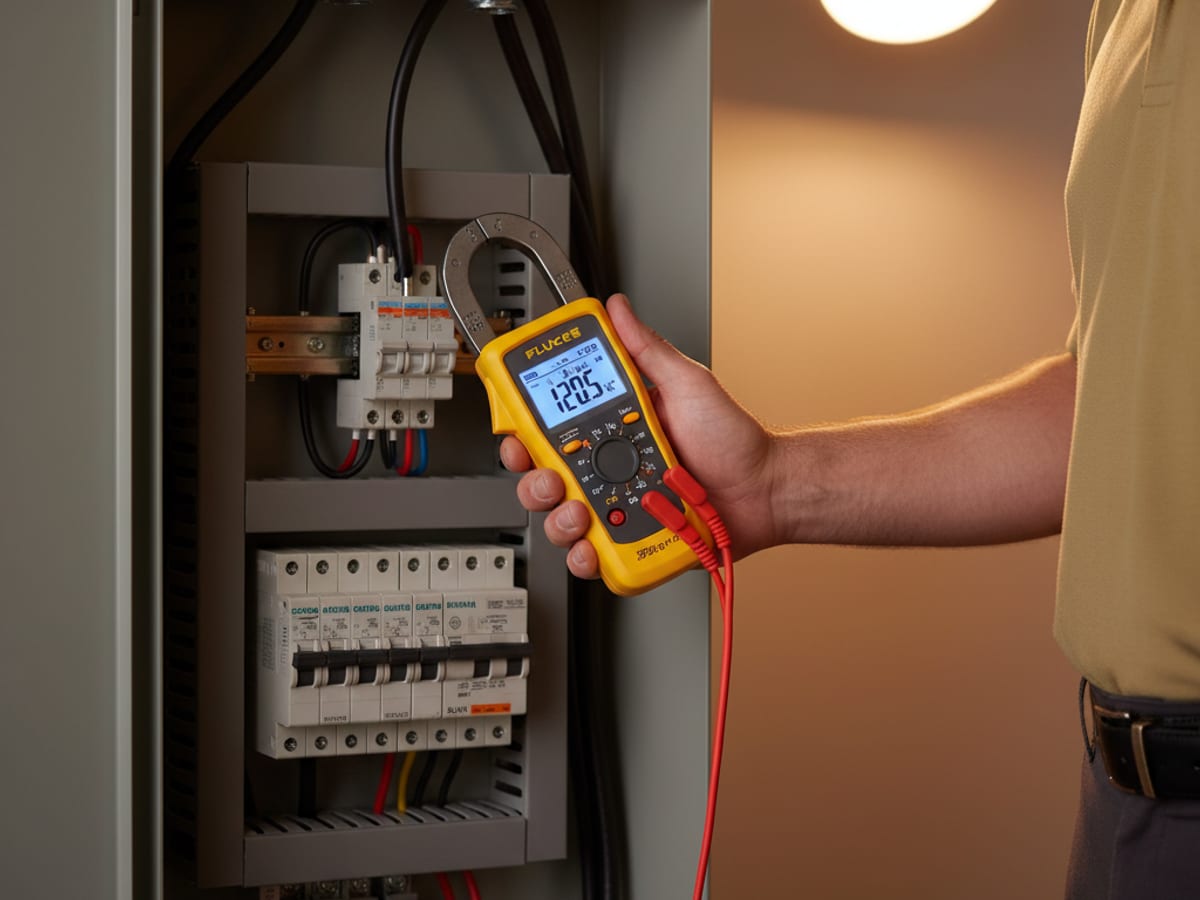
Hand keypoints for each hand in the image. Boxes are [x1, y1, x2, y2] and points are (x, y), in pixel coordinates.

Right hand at [500, 293, 777, 578]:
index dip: (523, 436)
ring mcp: (615, 509)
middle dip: (535, 482)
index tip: (520, 436)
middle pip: (542, 481)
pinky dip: (587, 556)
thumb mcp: (686, 383)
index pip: (548, 432)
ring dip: (559, 521)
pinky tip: (598, 544)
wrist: (762, 490)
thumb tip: (619, 311)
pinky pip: (592, 557)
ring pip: (559, 522)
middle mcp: (606, 471)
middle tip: (555, 478)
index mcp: (609, 431)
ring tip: (584, 513)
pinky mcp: (629, 544)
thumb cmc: (731, 439)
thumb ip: (648, 349)